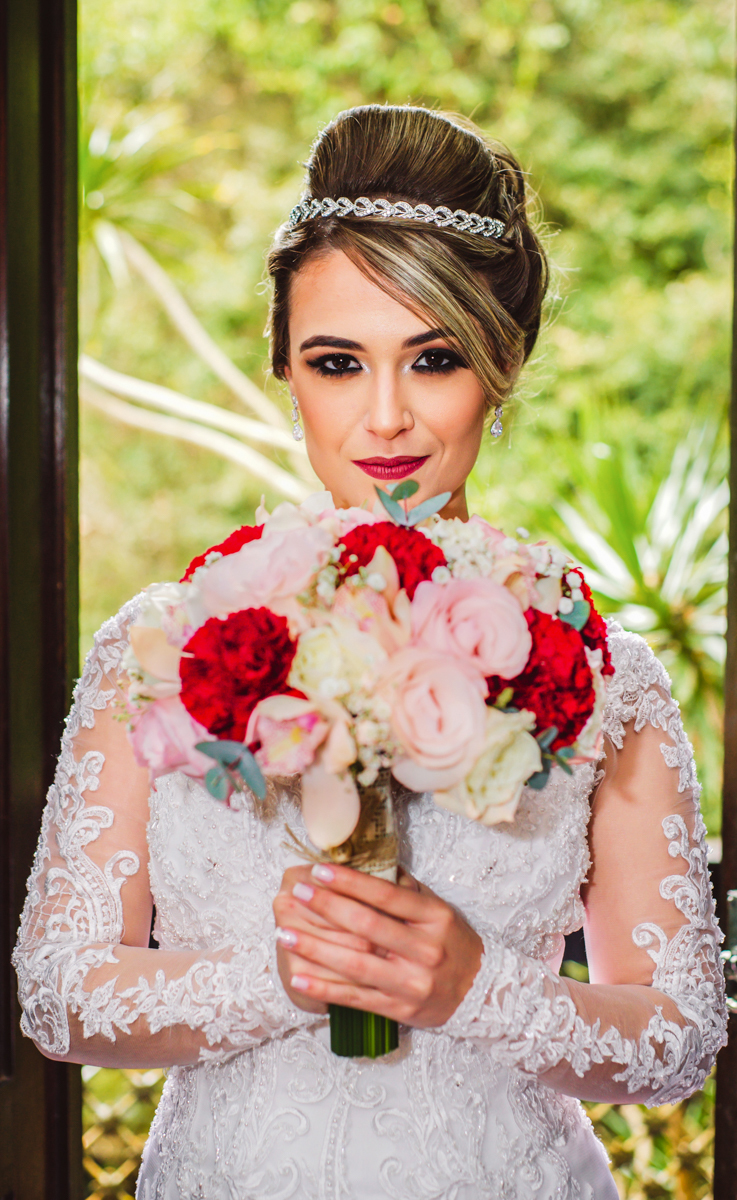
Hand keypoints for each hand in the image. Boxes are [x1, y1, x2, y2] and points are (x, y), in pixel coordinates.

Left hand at [273, 862, 482, 1026]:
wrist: (481, 992)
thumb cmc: (452, 942)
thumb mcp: (439, 910)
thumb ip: (405, 891)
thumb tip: (367, 865)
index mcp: (434, 918)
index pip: (386, 895)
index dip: (350, 882)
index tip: (319, 870)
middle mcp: (424, 950)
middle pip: (367, 926)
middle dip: (326, 907)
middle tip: (297, 893)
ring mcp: (411, 982)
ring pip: (355, 964)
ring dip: (315, 948)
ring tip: (285, 932)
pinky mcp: (399, 1009)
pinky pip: (355, 998)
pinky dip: (324, 988)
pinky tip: (298, 976)